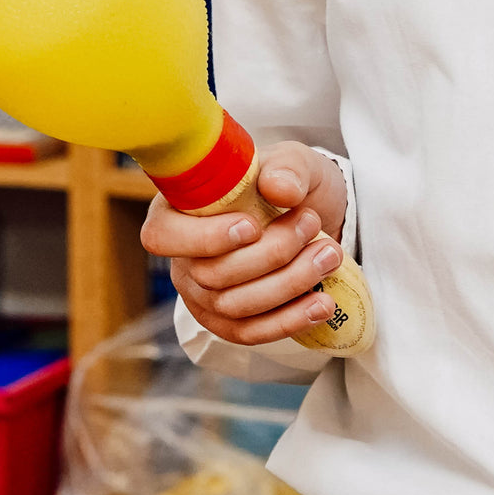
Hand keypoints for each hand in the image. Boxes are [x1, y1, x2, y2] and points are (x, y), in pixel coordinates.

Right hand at [140, 141, 348, 345]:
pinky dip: (290, 320)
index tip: (252, 226)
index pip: (163, 236)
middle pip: (211, 274)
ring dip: (289, 283)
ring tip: (329, 256)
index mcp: (176, 210)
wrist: (310, 214)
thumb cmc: (285, 183)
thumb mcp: (292, 161)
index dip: (204, 238)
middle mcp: (182, 256)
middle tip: (312, 223)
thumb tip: (279, 189)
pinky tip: (323, 303)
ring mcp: (201, 294)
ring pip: (234, 306)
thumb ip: (286, 167)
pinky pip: (250, 333)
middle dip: (270, 254)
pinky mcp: (228, 322)